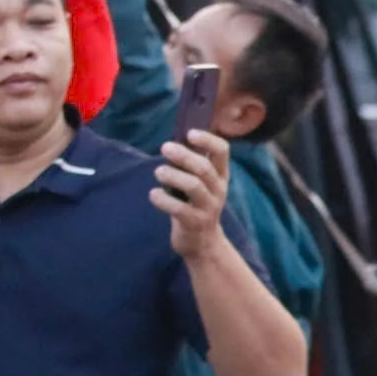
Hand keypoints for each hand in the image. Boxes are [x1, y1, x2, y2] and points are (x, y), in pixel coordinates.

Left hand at [154, 131, 231, 257]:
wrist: (203, 242)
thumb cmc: (196, 205)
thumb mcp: (202, 184)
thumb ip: (192, 166)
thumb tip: (172, 143)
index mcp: (220, 176)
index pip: (222, 152)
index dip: (208, 140)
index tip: (190, 133)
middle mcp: (218, 190)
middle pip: (204, 168)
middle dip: (184, 155)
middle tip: (165, 147)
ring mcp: (208, 207)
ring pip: (193, 186)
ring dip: (172, 176)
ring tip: (159, 172)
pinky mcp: (194, 222)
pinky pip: (178, 209)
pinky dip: (162, 199)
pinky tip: (154, 194)